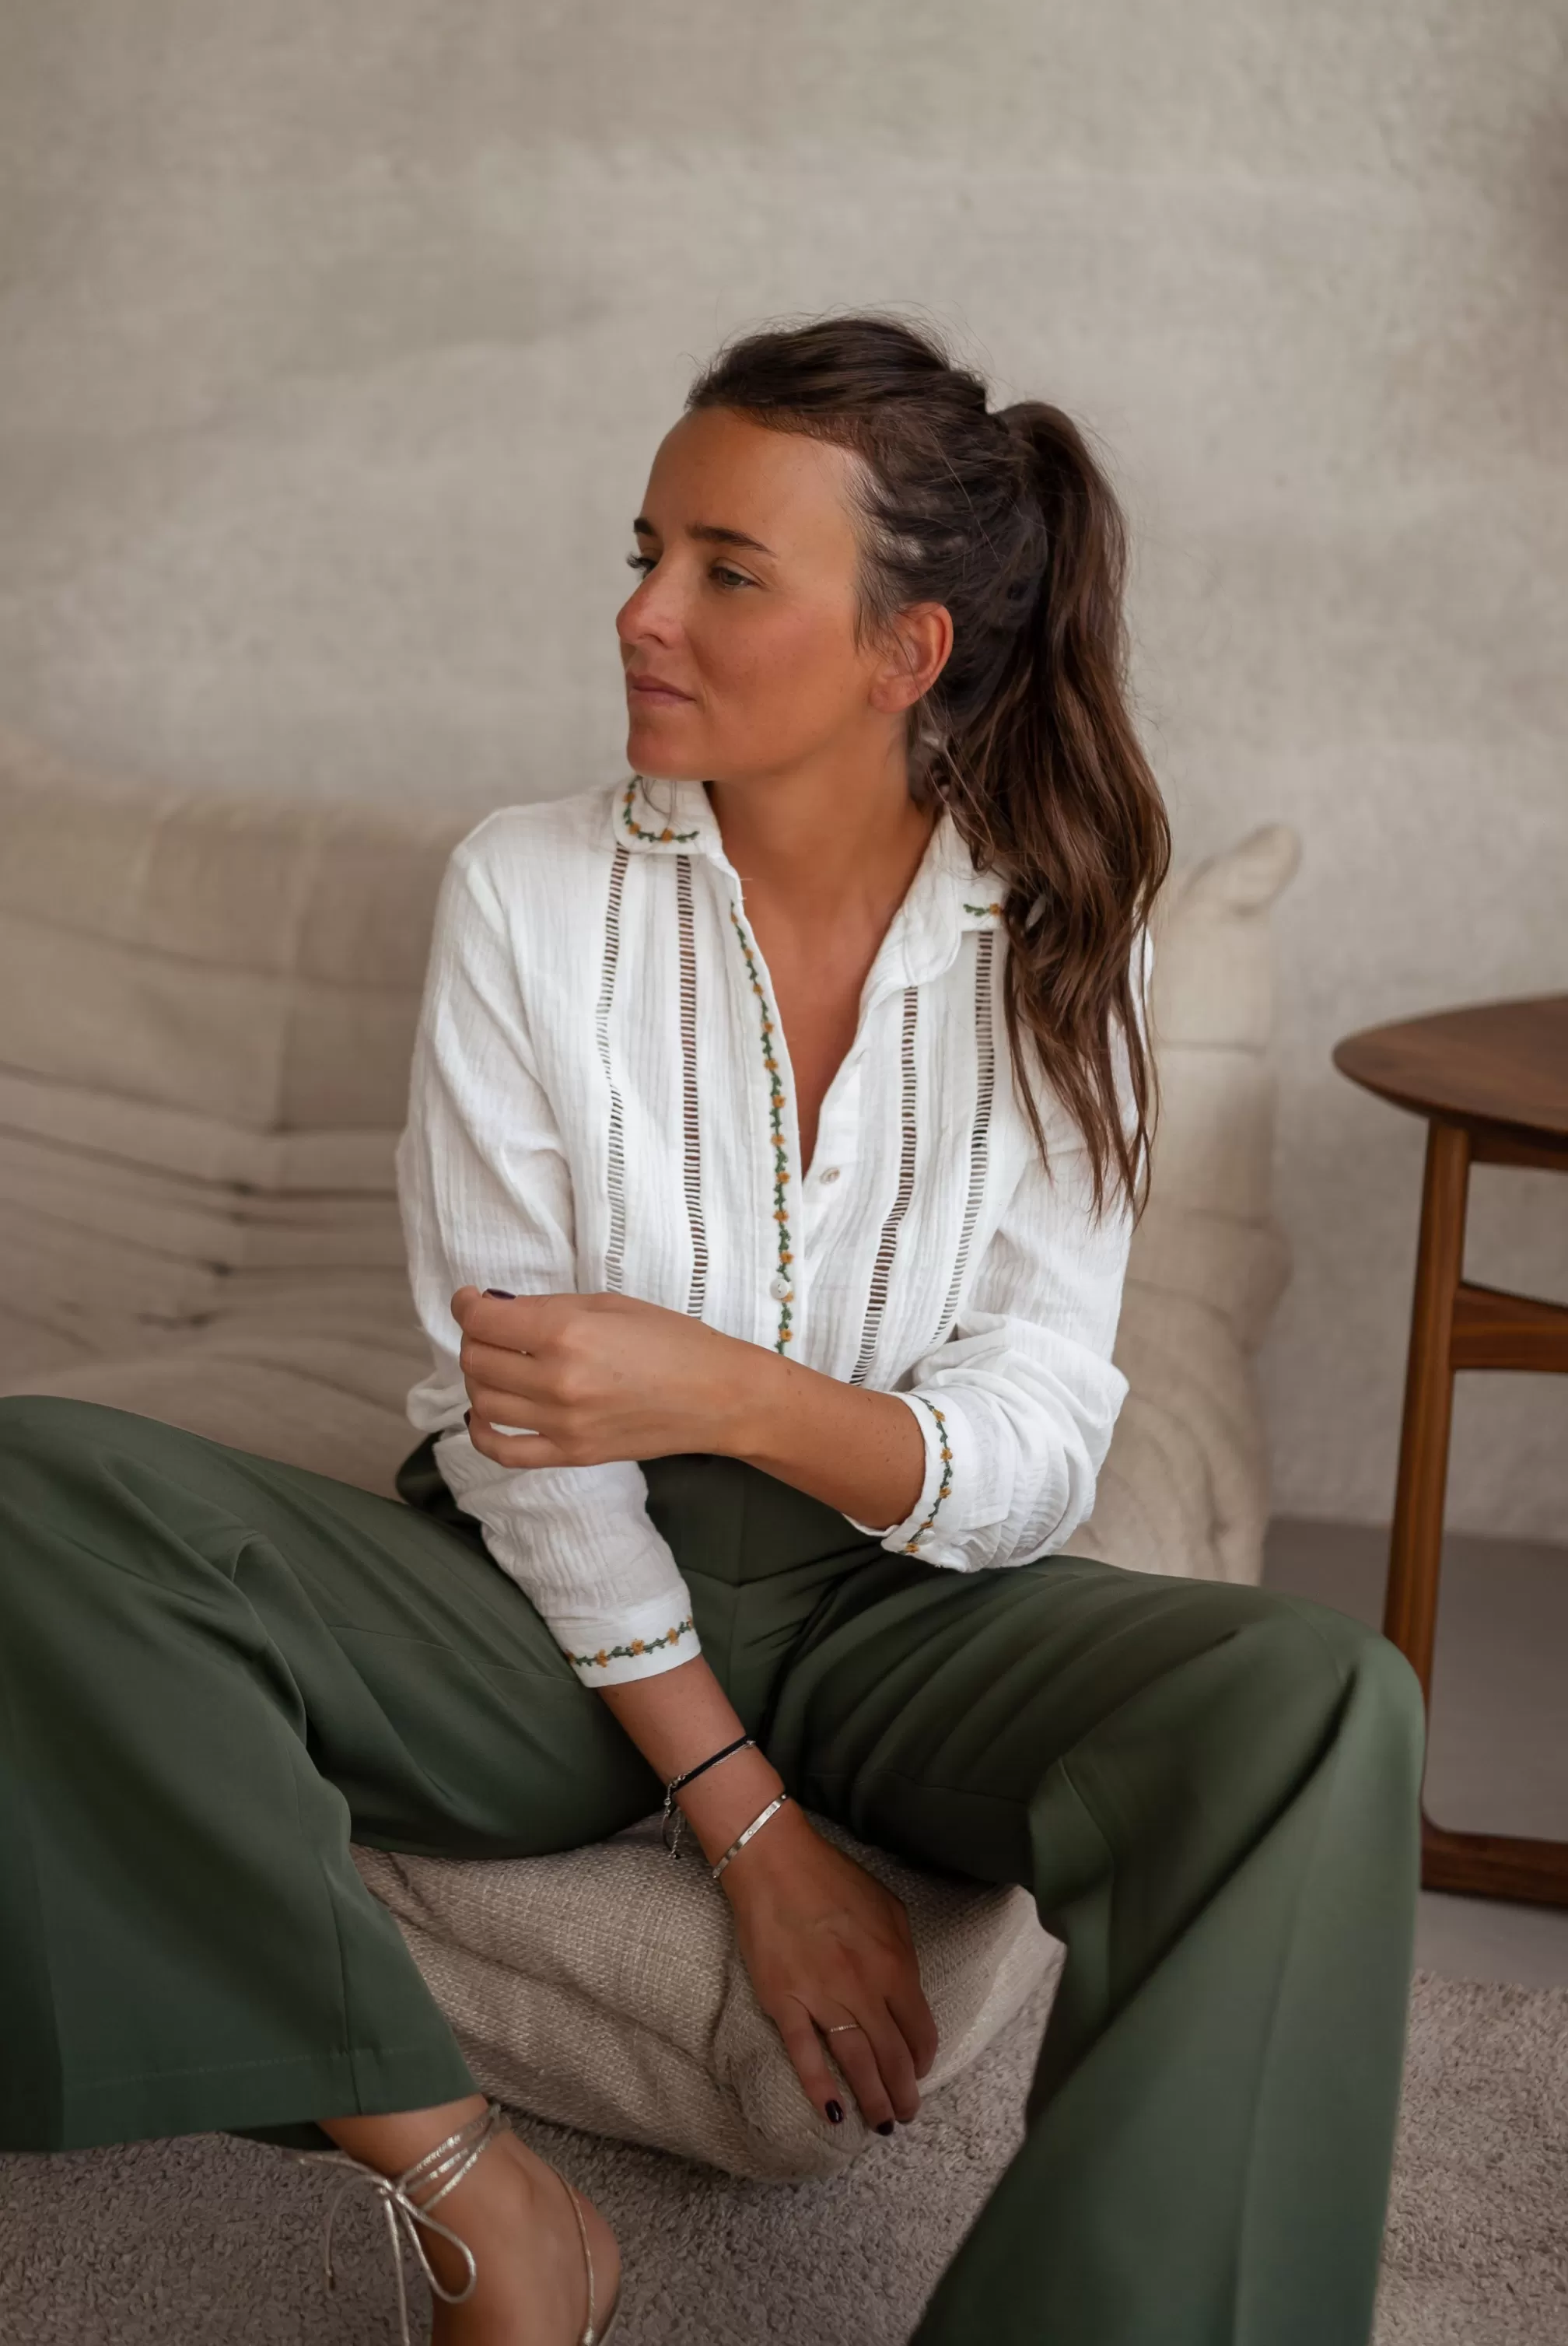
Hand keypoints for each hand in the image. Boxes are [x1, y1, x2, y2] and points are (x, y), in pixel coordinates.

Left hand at [453, 1286, 762, 1468]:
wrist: (717, 1396)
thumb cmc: (671, 1340)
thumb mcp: (608, 1304)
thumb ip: (547, 1307)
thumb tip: (496, 1310)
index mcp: (565, 1333)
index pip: (482, 1321)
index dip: (466, 1305)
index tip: (472, 1300)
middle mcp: (556, 1381)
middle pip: (476, 1360)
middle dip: (476, 1339)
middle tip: (494, 1330)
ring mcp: (562, 1424)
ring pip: (482, 1402)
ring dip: (479, 1379)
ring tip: (501, 1365)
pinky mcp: (571, 1454)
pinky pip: (503, 1451)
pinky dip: (481, 1432)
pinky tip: (485, 1413)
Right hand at [720, 1801, 938, 2132]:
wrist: (774, 1862)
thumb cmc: (832, 1879)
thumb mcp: (887, 1908)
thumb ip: (902, 1955)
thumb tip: (907, 1995)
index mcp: (893, 1964)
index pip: (919, 2029)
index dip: (923, 2058)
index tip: (920, 2071)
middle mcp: (863, 1988)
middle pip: (892, 2056)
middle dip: (903, 2092)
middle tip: (905, 2114)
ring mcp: (822, 1997)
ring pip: (855, 2063)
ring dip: (872, 2099)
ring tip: (881, 2125)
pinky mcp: (783, 2002)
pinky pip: (804, 2053)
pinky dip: (818, 2087)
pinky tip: (831, 2112)